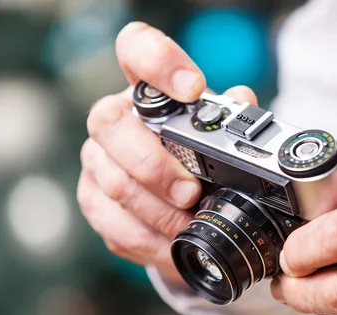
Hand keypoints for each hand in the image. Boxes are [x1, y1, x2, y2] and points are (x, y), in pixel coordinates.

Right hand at [78, 22, 257, 288]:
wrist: (170, 197)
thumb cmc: (193, 156)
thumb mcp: (215, 135)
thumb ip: (230, 118)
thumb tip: (243, 102)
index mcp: (145, 89)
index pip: (136, 48)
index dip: (158, 60)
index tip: (193, 88)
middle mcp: (112, 119)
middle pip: (110, 124)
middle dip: (154, 165)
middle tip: (191, 192)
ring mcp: (96, 160)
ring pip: (112, 182)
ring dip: (156, 211)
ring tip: (188, 225)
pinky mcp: (93, 200)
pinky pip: (113, 222)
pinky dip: (148, 239)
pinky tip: (171, 244)